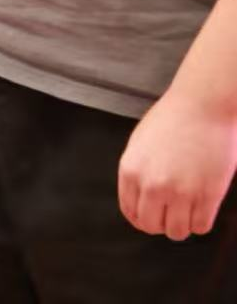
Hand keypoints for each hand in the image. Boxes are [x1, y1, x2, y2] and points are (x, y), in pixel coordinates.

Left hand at [119, 89, 236, 238]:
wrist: (202, 106)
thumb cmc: (172, 119)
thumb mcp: (140, 143)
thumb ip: (137, 172)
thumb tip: (140, 198)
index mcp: (131, 170)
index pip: (130, 212)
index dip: (141, 218)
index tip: (151, 216)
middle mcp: (152, 185)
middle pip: (151, 226)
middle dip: (161, 223)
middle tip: (170, 214)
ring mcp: (181, 192)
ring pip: (177, 232)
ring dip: (182, 225)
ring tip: (187, 210)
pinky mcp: (208, 195)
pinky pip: (201, 227)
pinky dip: (201, 223)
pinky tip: (201, 208)